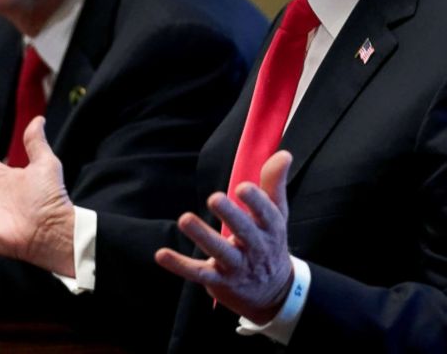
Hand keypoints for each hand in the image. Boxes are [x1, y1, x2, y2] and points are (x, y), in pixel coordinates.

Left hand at [155, 150, 294, 323]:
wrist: (273, 293)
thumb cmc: (270, 242)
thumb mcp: (278, 214)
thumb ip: (275, 183)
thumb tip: (284, 153)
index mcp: (271, 229)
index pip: (266, 214)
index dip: (256, 201)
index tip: (243, 187)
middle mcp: (255, 248)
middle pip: (244, 232)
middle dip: (230, 216)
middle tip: (214, 198)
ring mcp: (237, 266)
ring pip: (219, 252)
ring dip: (202, 236)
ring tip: (184, 219)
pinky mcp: (218, 281)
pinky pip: (198, 273)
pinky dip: (179, 265)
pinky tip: (161, 254)